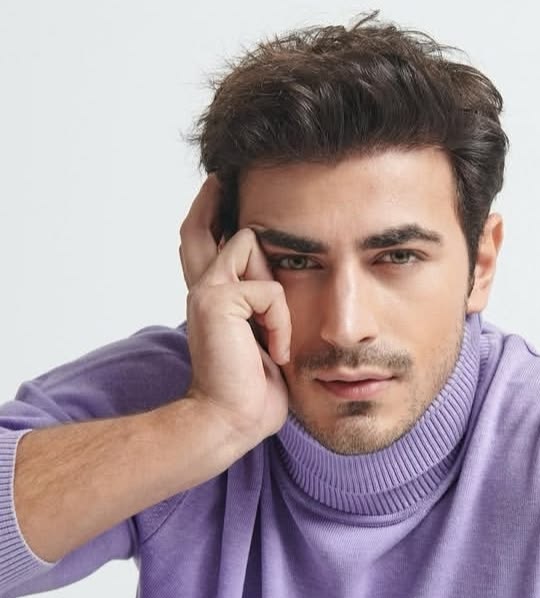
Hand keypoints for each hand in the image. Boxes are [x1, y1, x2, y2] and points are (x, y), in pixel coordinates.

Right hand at [178, 174, 290, 442]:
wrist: (230, 421)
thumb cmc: (252, 392)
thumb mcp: (264, 341)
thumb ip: (261, 311)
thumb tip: (281, 284)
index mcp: (212, 302)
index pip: (203, 247)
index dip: (208, 217)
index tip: (218, 189)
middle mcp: (202, 290)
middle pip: (201, 229)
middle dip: (215, 200)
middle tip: (223, 175)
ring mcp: (206, 291)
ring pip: (250, 244)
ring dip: (274, 287)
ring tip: (273, 336)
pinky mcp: (216, 299)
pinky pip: (269, 288)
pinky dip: (280, 322)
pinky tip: (274, 352)